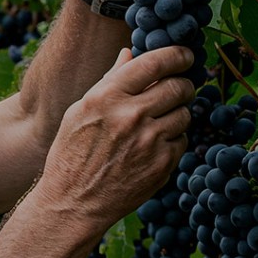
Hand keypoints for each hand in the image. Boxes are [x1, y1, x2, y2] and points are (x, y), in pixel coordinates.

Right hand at [36, 44, 194, 232]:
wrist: (73, 204)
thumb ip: (108, 81)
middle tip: (179, 88)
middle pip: (178, 87)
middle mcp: (130, 116)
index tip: (185, 55)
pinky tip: (153, 147)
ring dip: (177, 114)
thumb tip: (130, 53)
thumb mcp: (79, 112)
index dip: (177, 55)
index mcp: (107, 96)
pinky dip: (173, 140)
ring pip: (184, 114)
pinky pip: (182, 141)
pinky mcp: (162, 164)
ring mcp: (149, 142)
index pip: (155, 62)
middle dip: (183, 85)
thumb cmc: (72, 155)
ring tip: (158, 122)